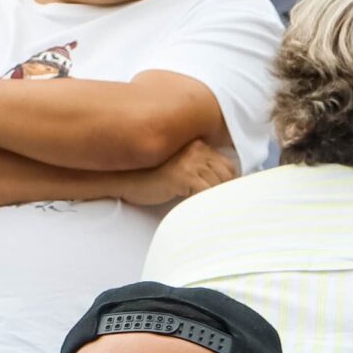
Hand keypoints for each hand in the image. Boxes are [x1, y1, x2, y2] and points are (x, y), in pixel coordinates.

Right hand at [116, 138, 238, 207]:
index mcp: (197, 145)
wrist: (124, 181)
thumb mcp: (180, 168)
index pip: (227, 166)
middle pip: (226, 176)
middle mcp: (197, 149)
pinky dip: (205, 203)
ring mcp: (191, 161)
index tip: (221, 197)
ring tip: (203, 208)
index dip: (227, 184)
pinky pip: (206, 193)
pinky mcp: (184, 175)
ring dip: (213, 199)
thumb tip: (226, 187)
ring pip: (218, 186)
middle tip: (214, 206)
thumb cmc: (151, 178)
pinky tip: (194, 207)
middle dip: (222, 192)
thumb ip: (200, 170)